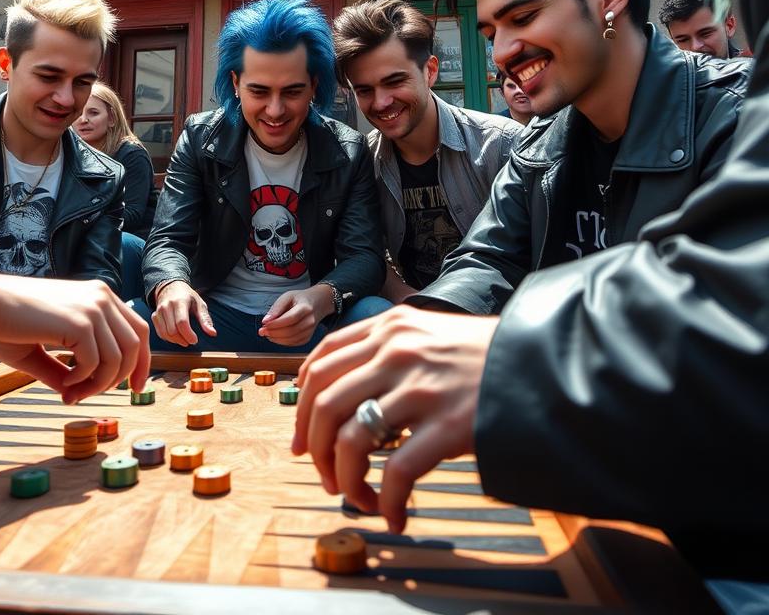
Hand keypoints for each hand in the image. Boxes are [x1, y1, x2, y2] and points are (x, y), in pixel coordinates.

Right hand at [0, 274, 149, 403]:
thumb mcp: (45, 348)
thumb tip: (78, 396)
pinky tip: (64, 382)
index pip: (137, 329)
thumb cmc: (7, 323)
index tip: (136, 387)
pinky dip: (83, 380)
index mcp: (98, 296)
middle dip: (126, 375)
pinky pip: (96, 363)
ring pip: (118, 358)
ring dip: (99, 384)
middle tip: (104, 396)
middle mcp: (102, 297)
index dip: (142, 360)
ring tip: (73, 391)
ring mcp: (93, 308)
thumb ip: (66, 369)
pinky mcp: (81, 323)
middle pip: (136, 343)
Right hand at [153, 280, 216, 346]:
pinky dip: (168, 339)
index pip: (182, 323)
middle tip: (191, 340)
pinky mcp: (155, 316)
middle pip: (172, 331)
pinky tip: (176, 337)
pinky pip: (160, 333)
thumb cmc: (188, 297)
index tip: (195, 340)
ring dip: (176, 341)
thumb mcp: (200, 304)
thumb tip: (213, 333)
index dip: (189, 335)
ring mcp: (159, 311)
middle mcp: (167, 306)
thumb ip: (205, 319)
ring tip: (185, 339)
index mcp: (180, 301)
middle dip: (183, 339)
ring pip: (165, 334)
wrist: (171, 287)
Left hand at [259, 285, 334, 345]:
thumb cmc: (299, 299)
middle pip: (291, 331)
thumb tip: (265, 321)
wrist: (315, 304)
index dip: (276, 323)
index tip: (264, 324)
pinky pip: (293, 343)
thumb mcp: (287, 296)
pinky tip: (275, 336)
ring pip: (291, 339)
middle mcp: (310, 321)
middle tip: (262, 330)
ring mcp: (310, 331)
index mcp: (305, 308)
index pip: (290, 318)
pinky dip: (282, 342)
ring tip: (267, 333)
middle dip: (274, 332)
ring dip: (276, 339)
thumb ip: (276, 308)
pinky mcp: (307, 338)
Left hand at [291, 306, 497, 533]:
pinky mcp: (447, 425)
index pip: (322, 361)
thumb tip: (344, 394)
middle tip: (325, 476)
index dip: (301, 404)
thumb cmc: (484, 355)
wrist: (543, 363)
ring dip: (343, 479)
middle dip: (315, 449)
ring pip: (349, 440)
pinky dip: (386, 502)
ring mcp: (420, 388)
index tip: (302, 436)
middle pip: (323, 403)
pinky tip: (395, 517)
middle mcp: (396, 351)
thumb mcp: (428, 333)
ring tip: (358, 497)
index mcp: (389, 327)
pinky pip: (396, 473)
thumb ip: (387, 350)